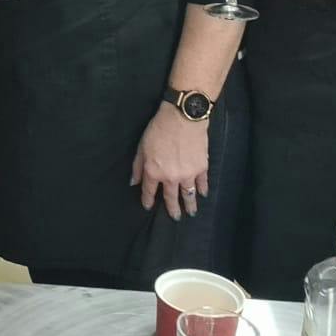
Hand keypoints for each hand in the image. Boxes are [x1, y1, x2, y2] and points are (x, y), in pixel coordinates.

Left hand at [130, 104, 210, 220]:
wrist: (182, 118)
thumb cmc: (158, 130)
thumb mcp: (141, 147)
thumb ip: (137, 167)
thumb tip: (133, 183)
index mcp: (154, 172)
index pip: (149, 191)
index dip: (148, 201)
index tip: (148, 207)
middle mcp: (171, 178)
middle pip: (171, 198)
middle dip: (173, 209)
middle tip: (175, 218)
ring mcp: (188, 174)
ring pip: (188, 195)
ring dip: (190, 205)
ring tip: (191, 213)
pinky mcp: (201, 168)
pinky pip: (202, 183)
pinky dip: (202, 189)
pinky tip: (202, 194)